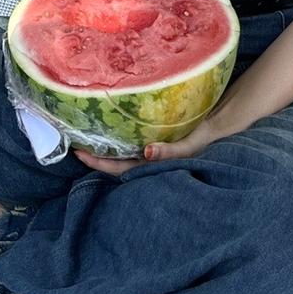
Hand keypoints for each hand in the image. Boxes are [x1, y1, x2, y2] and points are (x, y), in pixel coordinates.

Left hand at [72, 119, 221, 174]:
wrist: (218, 125)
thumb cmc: (204, 136)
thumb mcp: (190, 145)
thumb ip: (171, 152)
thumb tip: (147, 152)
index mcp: (153, 164)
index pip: (120, 168)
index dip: (99, 164)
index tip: (79, 154)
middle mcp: (147, 159)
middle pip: (115, 162)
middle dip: (95, 156)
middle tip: (73, 143)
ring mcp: (149, 149)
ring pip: (120, 153)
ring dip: (103, 147)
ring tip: (84, 135)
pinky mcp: (152, 138)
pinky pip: (129, 141)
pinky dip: (116, 137)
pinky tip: (106, 127)